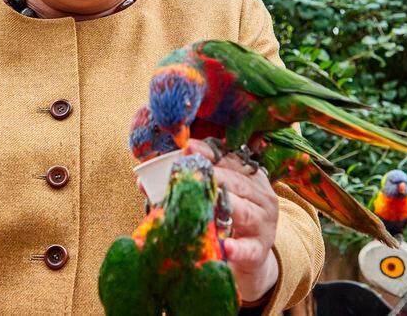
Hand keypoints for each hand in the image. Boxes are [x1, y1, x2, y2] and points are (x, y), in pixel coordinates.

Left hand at [185, 139, 279, 303]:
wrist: (248, 259)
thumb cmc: (226, 220)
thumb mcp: (212, 198)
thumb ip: (188, 185)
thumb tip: (143, 182)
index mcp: (251, 179)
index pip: (231, 161)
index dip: (210, 153)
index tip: (188, 147)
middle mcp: (261, 198)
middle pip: (238, 183)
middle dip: (216, 175)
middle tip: (194, 173)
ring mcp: (263, 225)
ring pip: (246, 212)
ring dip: (227, 205)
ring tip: (209, 200)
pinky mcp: (258, 251)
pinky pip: (249, 249)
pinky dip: (237, 248)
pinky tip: (226, 246)